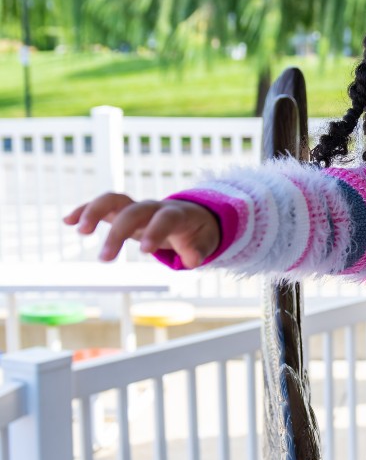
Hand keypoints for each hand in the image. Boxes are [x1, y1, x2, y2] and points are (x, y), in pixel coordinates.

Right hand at [64, 193, 220, 267]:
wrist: (191, 216)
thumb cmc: (198, 231)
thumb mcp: (205, 241)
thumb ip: (198, 250)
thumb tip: (191, 260)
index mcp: (175, 214)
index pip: (165, 218)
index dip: (156, 232)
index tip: (145, 252)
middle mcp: (152, 207)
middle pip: (133, 211)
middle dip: (118, 232)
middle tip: (104, 260)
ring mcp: (135, 207)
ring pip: (112, 199)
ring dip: (95, 212)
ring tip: (81, 232)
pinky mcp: (121, 211)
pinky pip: (101, 206)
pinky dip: (84, 210)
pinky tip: (67, 221)